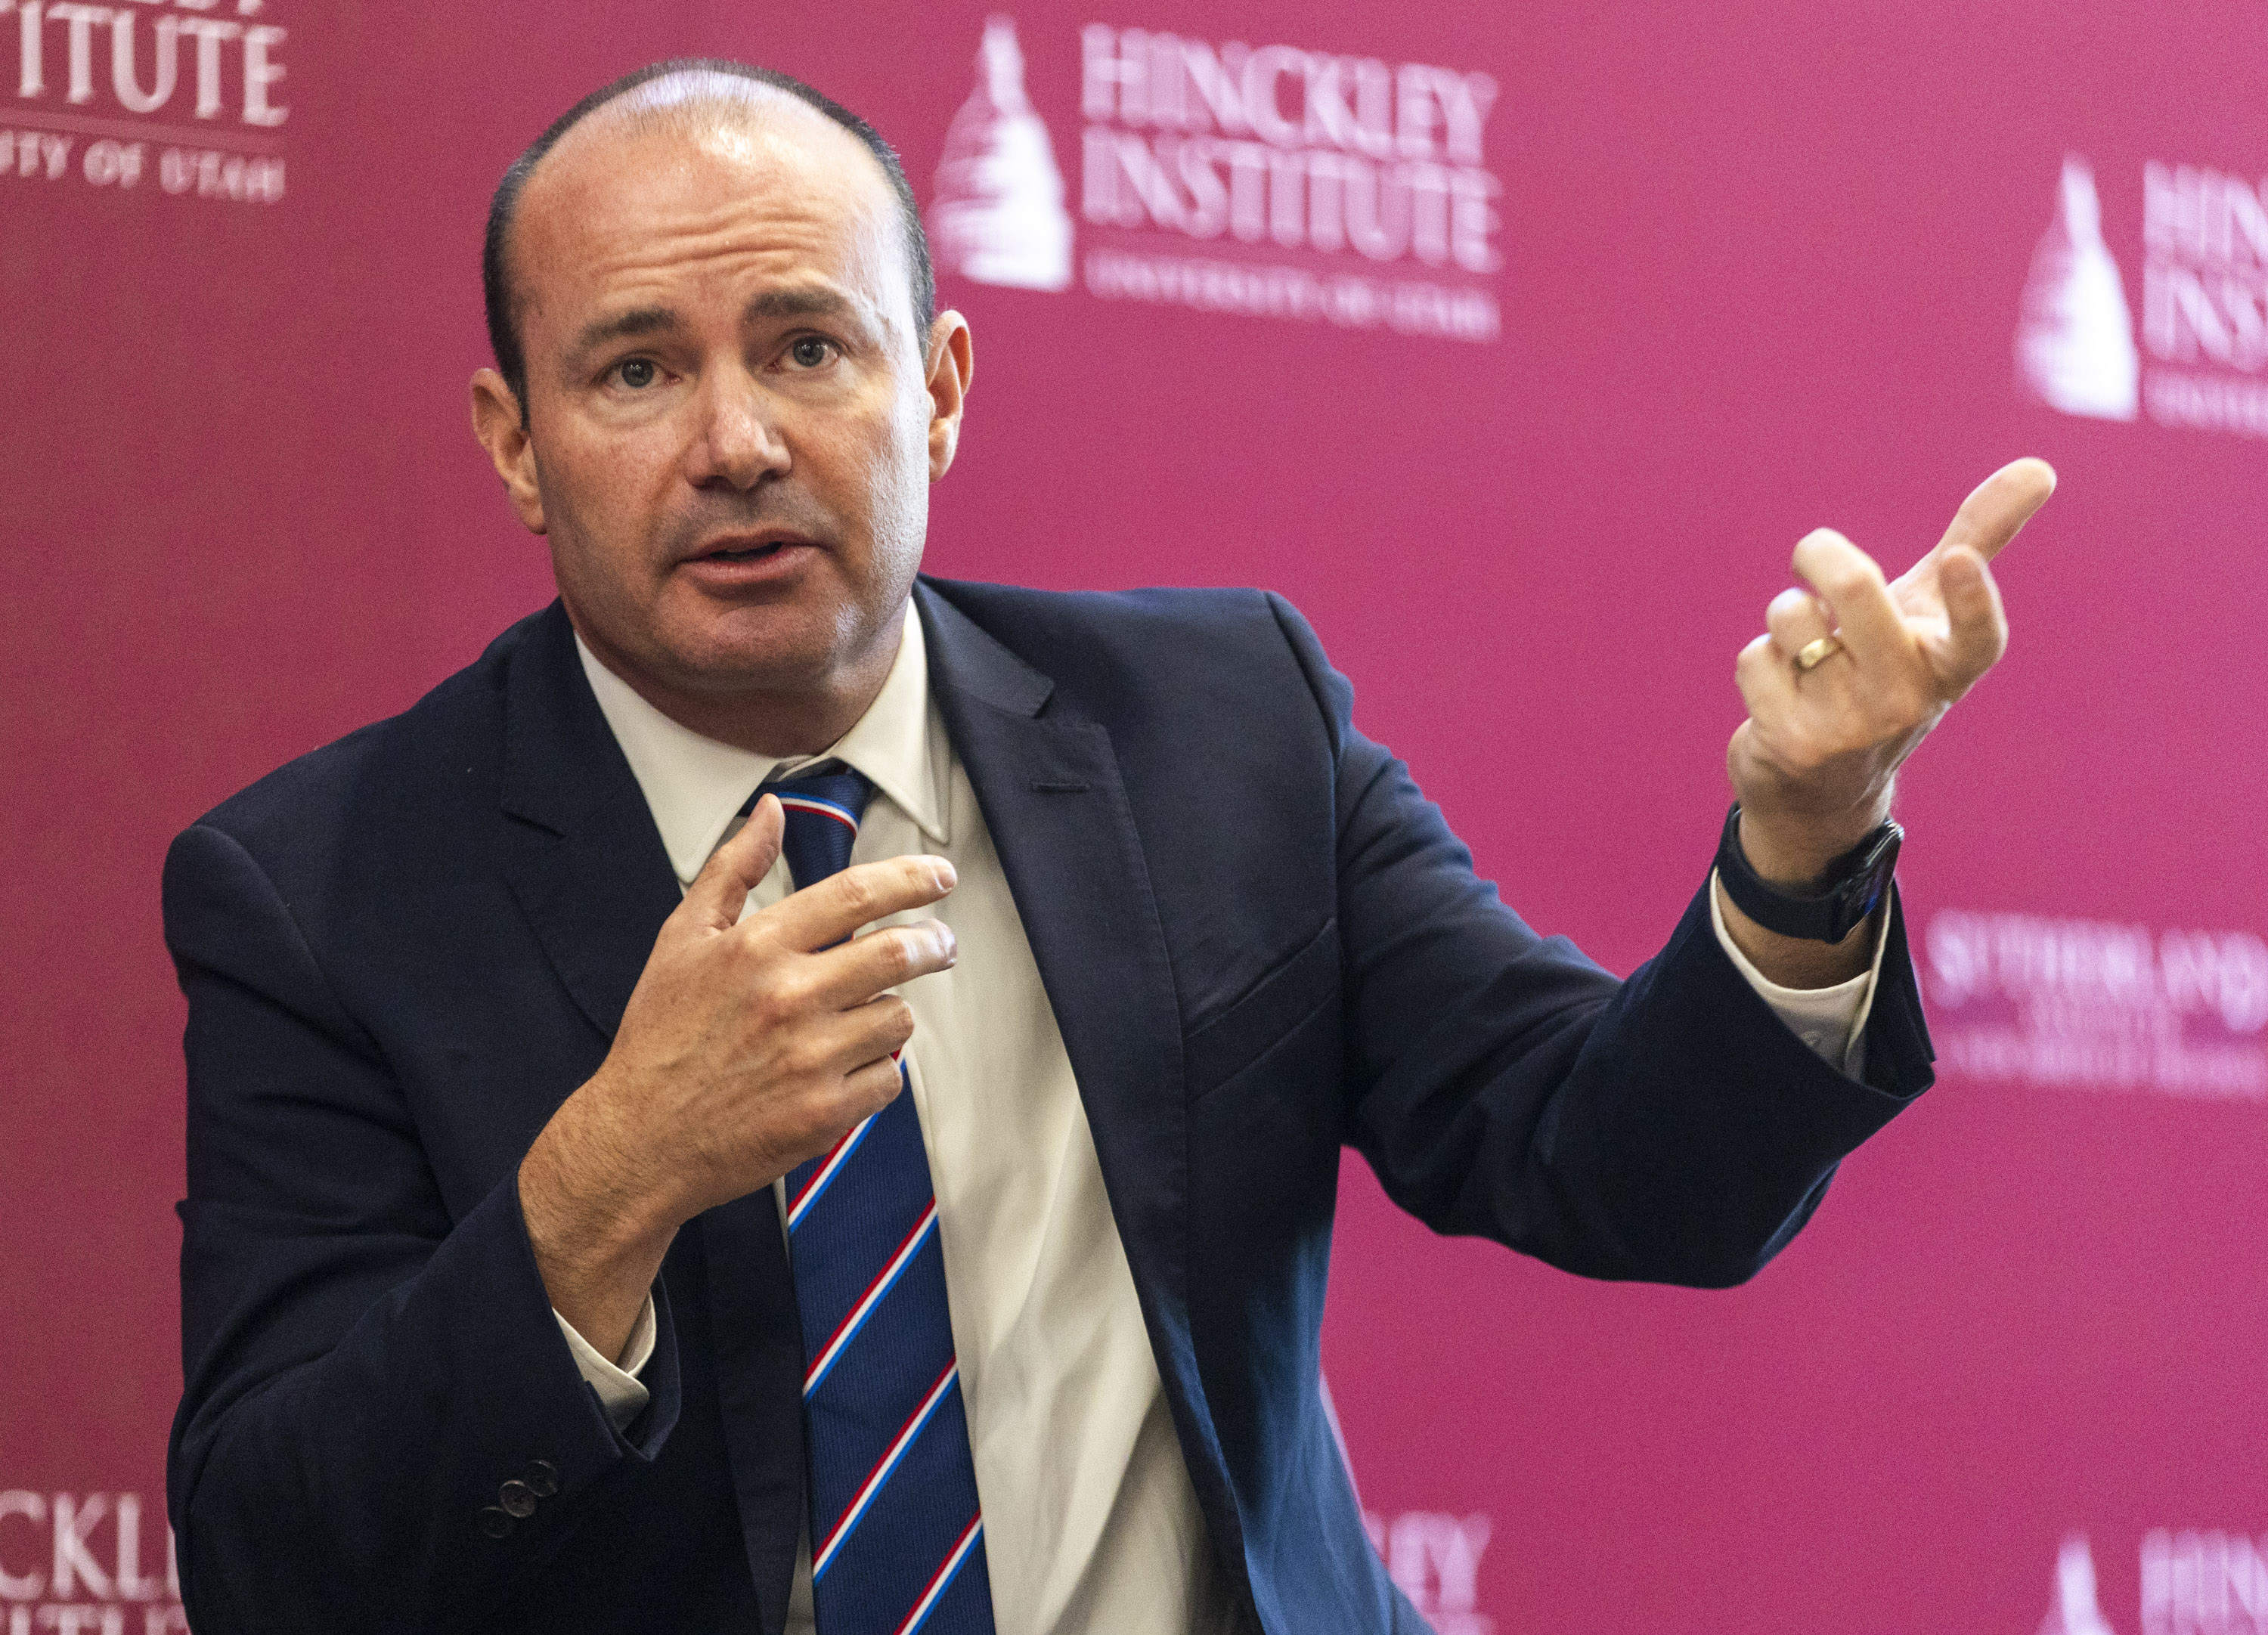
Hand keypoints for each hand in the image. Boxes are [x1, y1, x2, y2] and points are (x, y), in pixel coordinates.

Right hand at [518, 795, 957, 1358]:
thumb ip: (732, 869)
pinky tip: (844, 1070)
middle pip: (899, 952)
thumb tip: (771, 810)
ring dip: (891, 1013)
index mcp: (757, 947)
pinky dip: (878, 1072)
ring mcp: (811, 1057)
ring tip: (861, 1019)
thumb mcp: (683, 939)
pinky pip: (889, 1079)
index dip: (913, 879)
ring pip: (898, 1019)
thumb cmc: (660, 1036)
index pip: (857, 895)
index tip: (942, 875)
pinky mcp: (825, 1112)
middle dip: (935, 944)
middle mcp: (789, 996)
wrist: (639, 1139)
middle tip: (941, 945)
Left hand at [1728, 457, 2056, 887]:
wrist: (1823, 790)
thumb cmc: (1882, 674)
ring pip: (1793, 616)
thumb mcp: (1927, 615)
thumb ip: (1977, 541)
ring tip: (1807, 653)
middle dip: (1819, 551)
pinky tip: (1782, 695)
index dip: (1970, 598)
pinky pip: (1755, 658)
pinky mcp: (1793, 743)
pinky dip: (1760, 663)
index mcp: (1950, 666)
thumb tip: (2041, 467)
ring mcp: (1851, 726)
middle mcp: (1909, 699)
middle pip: (1855, 589)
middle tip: (1812, 551)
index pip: (1976, 637)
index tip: (1957, 558)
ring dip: (1786, 619)